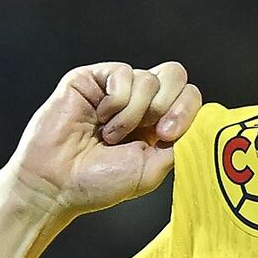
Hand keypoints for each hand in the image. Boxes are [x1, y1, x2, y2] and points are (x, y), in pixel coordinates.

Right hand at [6, 61, 201, 217]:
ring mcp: (115, 87)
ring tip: (111, 136)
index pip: (189, 95)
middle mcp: (140, 100)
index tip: (167, 135)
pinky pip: (123, 73)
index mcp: (158, 120)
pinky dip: (116, 102)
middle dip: (167, 104)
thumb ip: (179, 143)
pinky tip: (99, 118)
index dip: (186, 110)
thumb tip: (200, 119)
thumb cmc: (99, 182)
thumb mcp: (152, 169)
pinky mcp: (92, 78)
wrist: (56, 184)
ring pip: (149, 78)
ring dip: (133, 114)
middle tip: (149, 131)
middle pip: (175, 74)